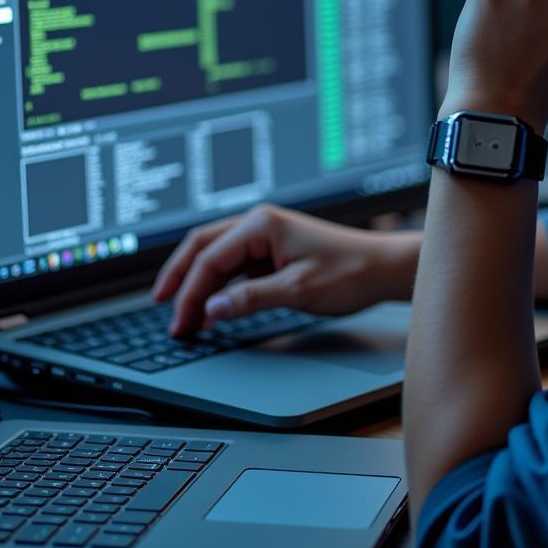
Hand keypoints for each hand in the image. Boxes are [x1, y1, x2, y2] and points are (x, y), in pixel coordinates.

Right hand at [151, 204, 420, 335]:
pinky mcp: (272, 251)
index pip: (209, 259)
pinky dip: (218, 286)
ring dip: (198, 284)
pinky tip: (211, 308)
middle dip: (180, 280)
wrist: (383, 268)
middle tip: (164, 311)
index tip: (179, 324)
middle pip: (202, 247)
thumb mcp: (298, 289)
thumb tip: (211, 310)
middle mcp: (259, 223)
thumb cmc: (349, 272)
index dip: (190, 293)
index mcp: (261, 223)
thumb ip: (251, 299)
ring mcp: (265, 236)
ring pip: (215, 256)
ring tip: (182, 315)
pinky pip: (234, 266)